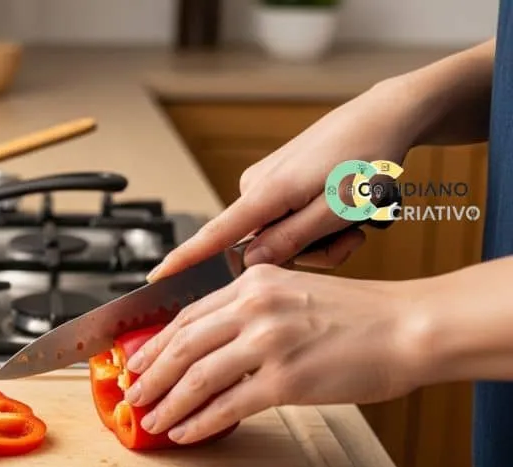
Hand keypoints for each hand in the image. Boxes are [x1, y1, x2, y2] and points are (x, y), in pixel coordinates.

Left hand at [121, 265, 424, 443]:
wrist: (410, 327)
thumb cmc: (362, 316)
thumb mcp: (296, 294)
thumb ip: (252, 309)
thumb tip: (211, 342)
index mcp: (255, 280)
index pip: (187, 313)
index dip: (155, 343)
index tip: (138, 361)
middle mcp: (256, 306)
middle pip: (183, 344)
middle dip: (150, 374)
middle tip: (133, 393)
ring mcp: (270, 342)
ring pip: (197, 376)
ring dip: (168, 402)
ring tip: (152, 418)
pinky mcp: (287, 379)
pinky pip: (229, 405)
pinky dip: (200, 421)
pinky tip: (187, 431)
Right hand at [147, 80, 419, 281]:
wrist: (386, 114)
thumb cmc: (368, 156)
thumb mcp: (336, 209)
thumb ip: (290, 241)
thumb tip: (248, 263)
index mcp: (265, 193)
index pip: (213, 236)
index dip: (184, 260)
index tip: (157, 276)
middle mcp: (257, 187)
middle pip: (264, 248)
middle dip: (309, 252)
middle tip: (351, 237)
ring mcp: (268, 183)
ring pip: (283, 237)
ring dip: (321, 238)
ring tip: (355, 218)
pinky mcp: (281, 182)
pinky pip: (291, 219)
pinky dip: (320, 222)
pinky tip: (346, 206)